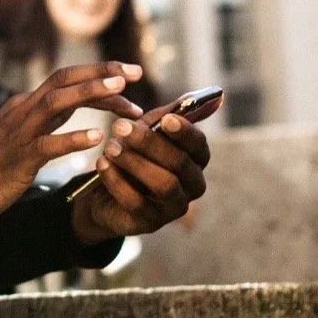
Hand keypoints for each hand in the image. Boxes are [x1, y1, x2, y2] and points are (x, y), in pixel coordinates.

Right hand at [0, 62, 146, 243]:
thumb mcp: (15, 139)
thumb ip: (41, 125)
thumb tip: (69, 116)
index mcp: (24, 106)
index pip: (66, 80)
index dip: (98, 76)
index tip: (128, 78)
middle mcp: (21, 111)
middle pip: (65, 80)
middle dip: (102, 73)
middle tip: (135, 72)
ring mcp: (17, 134)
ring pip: (57, 103)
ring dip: (91, 94)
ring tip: (122, 93)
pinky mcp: (15, 160)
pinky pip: (46, 145)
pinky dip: (72, 139)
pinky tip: (96, 139)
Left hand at [71, 106, 211, 243]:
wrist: (104, 192)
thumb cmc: (133, 155)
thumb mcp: (147, 131)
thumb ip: (170, 114)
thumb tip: (215, 95)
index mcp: (196, 159)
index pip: (199, 145)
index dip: (184, 132)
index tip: (166, 120)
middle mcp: (192, 185)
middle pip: (179, 163)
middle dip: (149, 143)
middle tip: (119, 127)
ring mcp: (174, 207)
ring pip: (163, 185)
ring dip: (135, 163)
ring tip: (110, 147)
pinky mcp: (151, 223)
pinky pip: (136, 202)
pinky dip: (117, 181)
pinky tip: (102, 165)